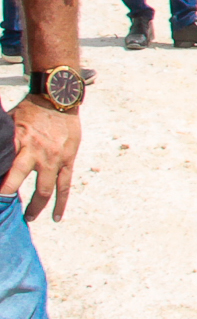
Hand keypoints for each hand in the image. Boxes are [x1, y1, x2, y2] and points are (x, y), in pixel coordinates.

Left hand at [3, 97, 80, 221]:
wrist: (58, 100)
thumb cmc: (30, 110)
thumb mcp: (9, 123)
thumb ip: (2, 141)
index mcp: (20, 142)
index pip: (6, 170)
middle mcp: (37, 153)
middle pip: (22, 182)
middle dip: (11, 198)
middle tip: (4, 211)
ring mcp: (55, 159)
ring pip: (46, 189)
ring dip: (36, 206)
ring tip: (28, 218)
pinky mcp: (68, 160)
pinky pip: (65, 186)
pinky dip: (61, 203)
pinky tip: (56, 217)